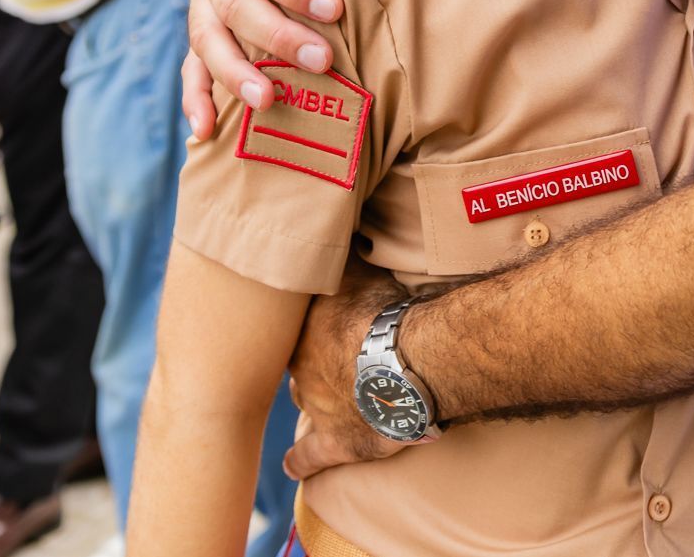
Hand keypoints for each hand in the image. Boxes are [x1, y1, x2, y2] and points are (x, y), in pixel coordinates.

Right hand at [181, 0, 341, 138]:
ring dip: (235, 72)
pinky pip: (191, 63)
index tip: (335, 8)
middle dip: (276, 35)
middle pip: (232, 3)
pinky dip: (195, 97)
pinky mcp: (202, 23)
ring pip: (206, 38)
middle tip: (321, 60)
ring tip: (267, 100)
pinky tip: (204, 131)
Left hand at [283, 260, 405, 479]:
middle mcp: (302, 372)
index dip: (308, 324)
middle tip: (328, 351)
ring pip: (304, 402)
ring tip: (325, 393)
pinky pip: (310, 456)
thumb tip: (333, 230)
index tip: (319, 318)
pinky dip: (301, 460)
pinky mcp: (339, 442)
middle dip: (308, 360)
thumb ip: (342, 259)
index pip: (292, 329)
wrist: (402, 363)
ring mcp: (318, 409)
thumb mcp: (357, 272)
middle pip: (298, 365)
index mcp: (303, 335)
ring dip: (312, 398)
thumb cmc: (380, 312)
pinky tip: (292, 463)